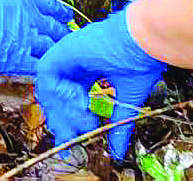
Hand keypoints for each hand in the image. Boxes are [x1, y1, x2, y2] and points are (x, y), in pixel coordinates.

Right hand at [0, 0, 73, 77]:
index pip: (50, 4)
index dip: (60, 11)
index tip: (66, 15)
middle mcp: (29, 17)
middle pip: (54, 27)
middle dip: (63, 33)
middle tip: (69, 38)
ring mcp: (25, 39)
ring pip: (51, 47)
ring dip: (58, 52)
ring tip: (64, 56)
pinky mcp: (17, 59)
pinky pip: (38, 65)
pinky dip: (44, 67)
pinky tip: (48, 70)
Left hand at [35, 6, 165, 159]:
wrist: (146, 40)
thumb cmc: (143, 59)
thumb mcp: (128, 100)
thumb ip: (118, 125)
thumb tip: (118, 152)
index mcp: (90, 69)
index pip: (70, 98)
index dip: (69, 119)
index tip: (71, 141)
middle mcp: (76, 61)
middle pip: (56, 95)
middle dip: (61, 120)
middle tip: (69, 139)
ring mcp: (69, 54)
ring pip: (49, 86)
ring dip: (62, 109)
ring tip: (84, 119)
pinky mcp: (65, 48)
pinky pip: (46, 73)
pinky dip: (58, 91)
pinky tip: (80, 100)